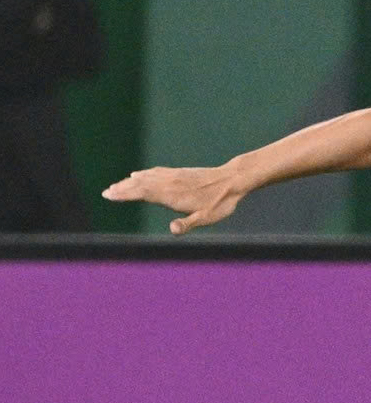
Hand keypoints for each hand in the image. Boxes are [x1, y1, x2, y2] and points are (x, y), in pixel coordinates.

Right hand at [102, 166, 245, 233]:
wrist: (232, 180)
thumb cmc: (220, 202)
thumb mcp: (207, 217)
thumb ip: (188, 224)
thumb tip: (173, 230)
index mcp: (171, 194)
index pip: (142, 193)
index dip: (125, 194)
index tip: (109, 194)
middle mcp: (169, 183)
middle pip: (140, 184)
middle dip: (122, 188)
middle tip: (106, 192)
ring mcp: (173, 176)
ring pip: (146, 177)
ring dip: (130, 181)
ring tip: (117, 185)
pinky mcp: (179, 172)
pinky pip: (156, 172)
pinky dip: (144, 174)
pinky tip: (139, 175)